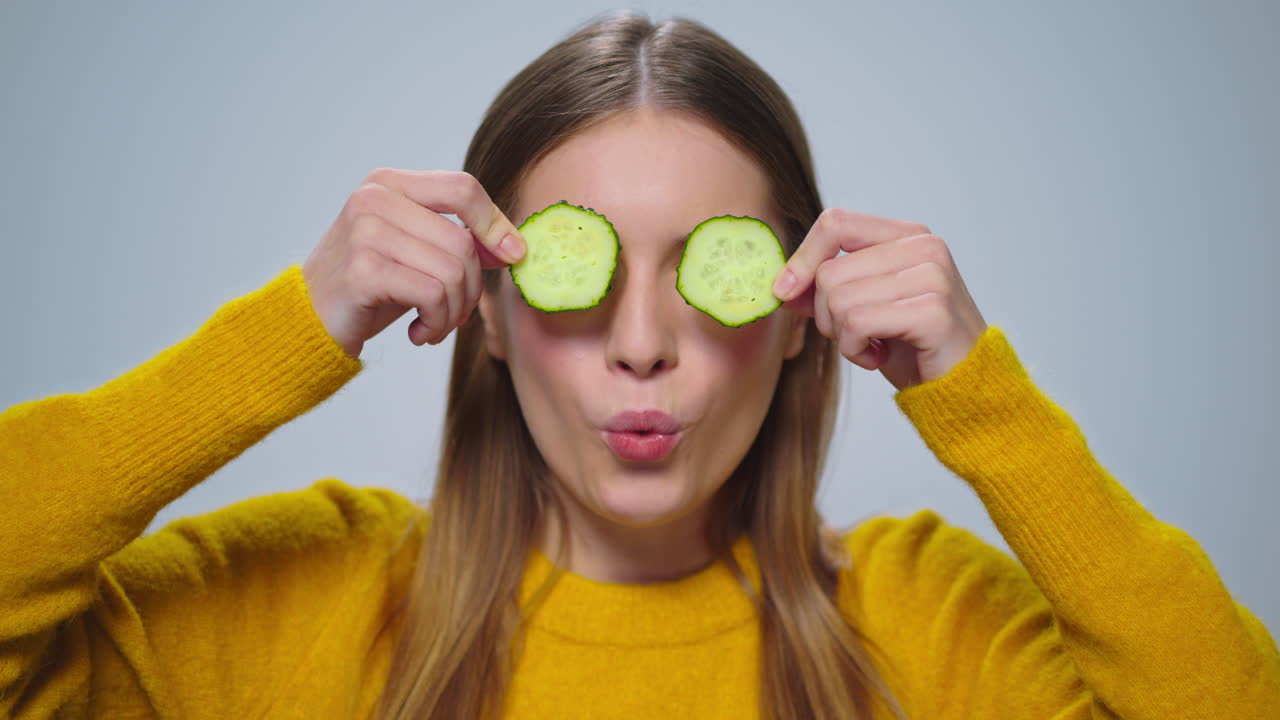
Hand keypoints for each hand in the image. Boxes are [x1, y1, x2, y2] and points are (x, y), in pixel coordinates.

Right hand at [301, 169, 524, 358]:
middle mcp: (375, 199)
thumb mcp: (415, 254)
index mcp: (389, 184)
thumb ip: (457, 242)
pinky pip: (433, 295)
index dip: (495, 223)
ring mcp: (366, 231)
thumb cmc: (367, 288)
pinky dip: (437, 323)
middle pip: (462, 242)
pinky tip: (420, 334)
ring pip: (452, 272)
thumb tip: (513, 246)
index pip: (462, 189)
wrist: (309, 321)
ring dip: (453, 313)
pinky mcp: (364, 270)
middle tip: (454, 315)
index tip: (512, 255)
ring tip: (434, 325)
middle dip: (471, 289)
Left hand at [771, 209, 986, 390]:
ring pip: (839, 298)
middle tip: (858, 334)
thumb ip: (826, 289)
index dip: (802, 258)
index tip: (784, 291)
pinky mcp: (932, 310)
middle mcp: (924, 247)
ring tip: (872, 345)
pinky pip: (858, 322)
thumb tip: (782, 286)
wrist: (960, 388)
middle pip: (829, 272)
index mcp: (907, 236)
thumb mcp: (862, 309)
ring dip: (843, 336)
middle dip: (827, 315)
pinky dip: (856, 350)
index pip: (835, 223)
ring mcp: (932, 275)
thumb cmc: (912, 347)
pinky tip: (879, 357)